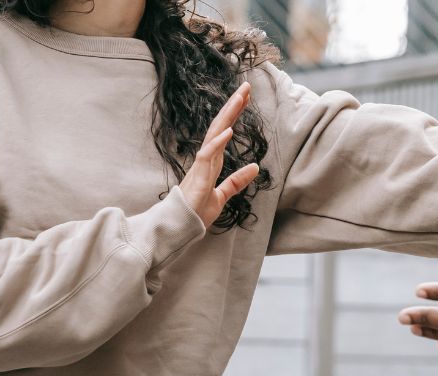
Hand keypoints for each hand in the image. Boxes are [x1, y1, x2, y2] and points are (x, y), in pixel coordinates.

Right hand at [180, 82, 260, 227]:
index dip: (235, 114)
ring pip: (215, 134)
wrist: (181, 226)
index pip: (225, 130)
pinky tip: (229, 130)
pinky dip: (218, 142)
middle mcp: (206, 158)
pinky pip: (208, 155)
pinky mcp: (198, 176)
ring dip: (228, 116)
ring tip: (240, 98)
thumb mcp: (224, 195)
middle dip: (233, 106)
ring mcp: (201, 165)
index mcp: (212, 160)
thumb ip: (237, 181)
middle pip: (221, 125)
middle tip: (246, 86)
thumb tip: (256, 167)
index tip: (246, 97)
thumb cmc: (197, 210)